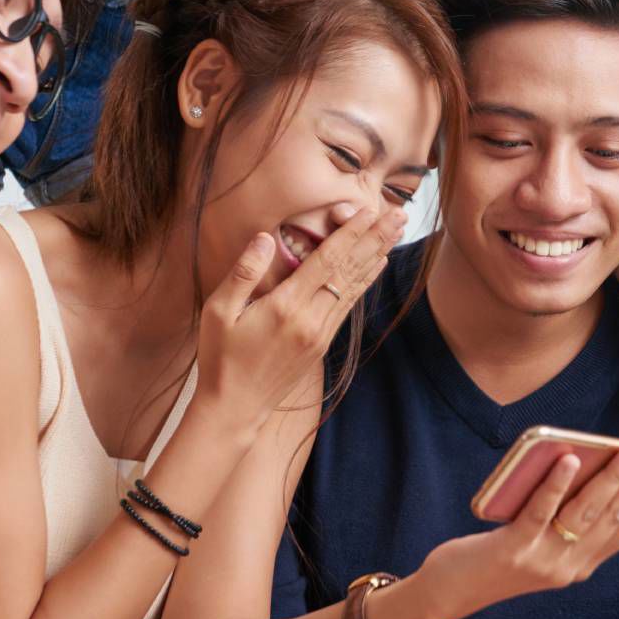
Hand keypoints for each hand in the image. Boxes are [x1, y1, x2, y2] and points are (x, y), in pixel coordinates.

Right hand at [194, 203, 404, 429]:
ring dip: (376, 256)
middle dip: (375, 239)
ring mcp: (320, 334)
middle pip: (349, 270)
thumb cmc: (221, 357)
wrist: (235, 407)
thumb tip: (265, 237)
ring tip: (396, 233)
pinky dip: (364, 281)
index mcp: (286, 307)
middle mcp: (310, 319)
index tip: (368, 211)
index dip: (349, 234)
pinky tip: (375, 266)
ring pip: (354, 287)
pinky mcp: (322, 344)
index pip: (326, 261)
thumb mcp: (219, 311)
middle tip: (399, 215)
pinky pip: (348, 305)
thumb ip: (244, 272)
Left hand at [423, 443, 618, 613]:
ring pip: (587, 513)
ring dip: (614, 478)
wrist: (449, 593)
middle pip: (616, 517)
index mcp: (582, 565)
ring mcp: (544, 560)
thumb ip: (567, 515)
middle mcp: (570, 566)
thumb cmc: (495, 557)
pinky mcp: (513, 550)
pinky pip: (540, 513)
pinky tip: (569, 460)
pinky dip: (557, 485)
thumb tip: (590, 462)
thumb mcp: (541, 541)